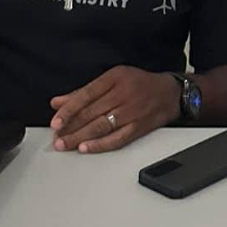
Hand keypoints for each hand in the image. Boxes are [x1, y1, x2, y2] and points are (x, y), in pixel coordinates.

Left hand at [50, 66, 178, 153]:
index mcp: (115, 78)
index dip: (69, 109)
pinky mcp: (139, 127)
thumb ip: (84, 91)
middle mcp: (123, 93)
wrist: (171, 93)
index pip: (86, 94)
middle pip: (92, 112)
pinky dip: (100, 144)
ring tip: (65, 144)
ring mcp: (132, 111)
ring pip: (101, 126)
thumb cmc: (140, 84)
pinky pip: (117, 138)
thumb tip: (57, 102)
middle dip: (71, 127)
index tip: (55, 121)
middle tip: (56, 137)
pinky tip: (86, 148)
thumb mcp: (113, 79)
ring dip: (80, 137)